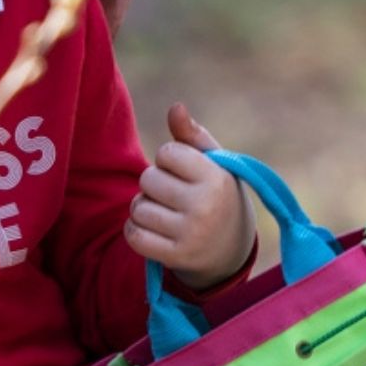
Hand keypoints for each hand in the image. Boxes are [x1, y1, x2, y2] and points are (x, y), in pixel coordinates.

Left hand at [125, 104, 255, 288]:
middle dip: (154, 183)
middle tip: (172, 194)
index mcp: (216, 178)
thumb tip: (175, 107)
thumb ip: (192, 135)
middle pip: (148, 179)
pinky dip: (135, 230)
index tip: (184, 171)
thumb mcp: (214, 163)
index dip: (169, 159)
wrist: (232, 250)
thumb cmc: (218, 195)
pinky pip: (133, 236)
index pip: (167, 152)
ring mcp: (190, 235)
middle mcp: (205, 207)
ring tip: (163, 212)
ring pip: (138, 208)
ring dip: (143, 207)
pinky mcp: (175, 257)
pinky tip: (151, 229)